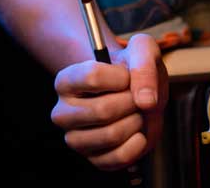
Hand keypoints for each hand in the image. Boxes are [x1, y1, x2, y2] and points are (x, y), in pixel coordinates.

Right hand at [50, 33, 167, 170]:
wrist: (138, 93)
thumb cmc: (133, 68)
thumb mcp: (142, 49)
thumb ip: (144, 64)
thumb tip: (146, 100)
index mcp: (66, 81)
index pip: (92, 77)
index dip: (120, 76)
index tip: (128, 75)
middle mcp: (63, 112)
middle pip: (103, 110)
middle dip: (131, 102)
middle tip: (136, 96)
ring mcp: (76, 139)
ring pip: (111, 135)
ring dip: (135, 121)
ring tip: (135, 111)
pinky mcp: (94, 160)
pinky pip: (119, 157)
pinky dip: (137, 143)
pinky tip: (137, 131)